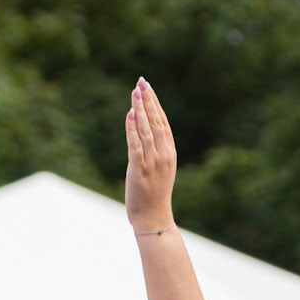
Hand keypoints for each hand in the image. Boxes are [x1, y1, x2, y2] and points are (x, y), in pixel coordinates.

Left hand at [124, 77, 176, 230]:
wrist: (154, 218)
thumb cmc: (154, 194)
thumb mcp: (159, 168)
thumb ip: (155, 150)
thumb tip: (142, 129)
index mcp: (170, 153)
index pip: (163, 122)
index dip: (156, 103)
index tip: (149, 87)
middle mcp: (163, 155)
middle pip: (155, 121)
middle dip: (148, 100)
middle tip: (141, 82)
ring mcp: (152, 162)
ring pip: (145, 129)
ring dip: (140, 109)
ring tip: (135, 92)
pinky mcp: (139, 169)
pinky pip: (135, 144)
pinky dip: (132, 128)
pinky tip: (129, 114)